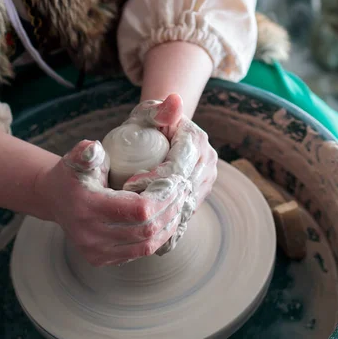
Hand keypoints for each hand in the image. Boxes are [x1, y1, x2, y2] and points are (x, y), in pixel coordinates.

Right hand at [35, 139, 189, 265]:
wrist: (54, 199)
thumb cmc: (72, 174)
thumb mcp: (76, 159)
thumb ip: (86, 152)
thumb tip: (94, 148)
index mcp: (87, 207)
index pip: (139, 210)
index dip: (164, 198)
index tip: (176, 183)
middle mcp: (90, 235)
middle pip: (147, 229)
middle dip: (171, 211)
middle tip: (184, 193)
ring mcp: (95, 252)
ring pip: (146, 245)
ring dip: (168, 226)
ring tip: (179, 207)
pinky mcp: (101, 260)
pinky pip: (139, 252)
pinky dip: (157, 237)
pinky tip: (167, 220)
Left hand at [123, 94, 218, 253]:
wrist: (160, 133)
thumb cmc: (148, 121)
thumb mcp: (148, 113)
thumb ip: (158, 108)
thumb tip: (174, 100)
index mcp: (197, 141)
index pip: (178, 166)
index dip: (155, 178)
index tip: (129, 184)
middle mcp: (208, 162)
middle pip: (184, 190)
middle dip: (157, 202)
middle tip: (128, 210)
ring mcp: (206, 181)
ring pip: (187, 206)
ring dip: (164, 219)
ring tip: (136, 227)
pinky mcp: (199, 195)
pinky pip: (186, 216)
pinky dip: (170, 228)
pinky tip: (150, 238)